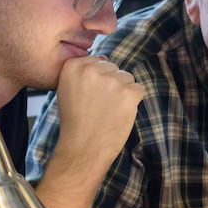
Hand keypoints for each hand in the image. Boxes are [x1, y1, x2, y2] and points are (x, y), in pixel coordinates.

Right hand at [50, 54, 142, 171]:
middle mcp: (92, 69)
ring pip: (127, 78)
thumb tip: (105, 59)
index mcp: (74, 66)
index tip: (91, 96)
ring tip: (109, 111)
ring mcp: (111, 80)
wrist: (83, 148)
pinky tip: (119, 114)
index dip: (97, 81)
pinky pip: (139, 89)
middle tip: (100, 106)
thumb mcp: (68, 90)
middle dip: (111, 85)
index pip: (97, 61)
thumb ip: (83, 73)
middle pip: (113, 68)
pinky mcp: (128, 92)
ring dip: (123, 93)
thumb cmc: (75, 123)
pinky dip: (133, 102)